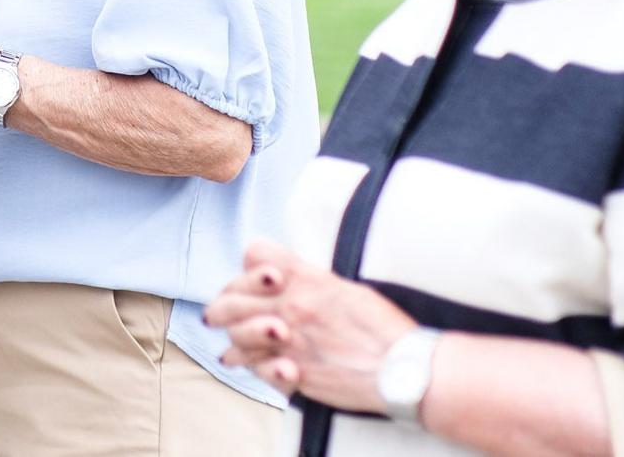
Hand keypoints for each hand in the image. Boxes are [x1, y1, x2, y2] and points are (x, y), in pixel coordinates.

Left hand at [205, 239, 419, 409]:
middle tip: (217, 312)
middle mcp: (290, 304)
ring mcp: (287, 339)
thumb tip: (288, 277)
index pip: (256, 253)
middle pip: (232, 294)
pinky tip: (240, 362)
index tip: (253, 275)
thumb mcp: (347, 288)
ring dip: (231, 335)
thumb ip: (311, 280)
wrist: (406, 370)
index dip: (252, 264)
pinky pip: (251, 365)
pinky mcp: (290, 371)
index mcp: (306, 278)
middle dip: (223, 303)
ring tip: (229, 343)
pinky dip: (243, 363)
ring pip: (235, 331)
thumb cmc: (385, 329)